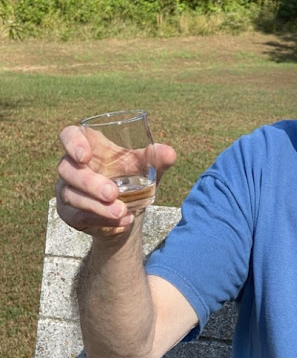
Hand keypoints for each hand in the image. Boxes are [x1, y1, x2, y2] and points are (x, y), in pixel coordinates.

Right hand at [56, 125, 176, 236]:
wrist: (128, 212)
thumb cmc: (134, 179)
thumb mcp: (147, 168)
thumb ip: (157, 159)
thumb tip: (169, 153)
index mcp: (90, 146)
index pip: (69, 134)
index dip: (72, 142)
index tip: (84, 156)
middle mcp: (73, 166)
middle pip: (67, 168)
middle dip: (89, 183)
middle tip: (113, 193)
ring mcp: (67, 189)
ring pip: (71, 195)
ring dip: (97, 206)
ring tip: (123, 211)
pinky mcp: (69, 212)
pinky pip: (79, 216)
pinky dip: (102, 219)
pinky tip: (123, 222)